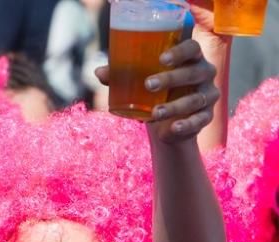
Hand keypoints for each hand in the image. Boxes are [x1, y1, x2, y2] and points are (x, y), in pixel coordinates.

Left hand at [95, 39, 217, 141]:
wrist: (166, 123)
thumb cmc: (154, 92)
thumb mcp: (138, 82)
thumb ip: (121, 75)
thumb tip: (98, 72)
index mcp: (190, 58)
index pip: (191, 48)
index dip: (179, 52)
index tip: (161, 59)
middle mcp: (204, 73)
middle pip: (193, 72)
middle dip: (171, 79)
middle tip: (148, 85)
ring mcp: (208, 95)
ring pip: (195, 99)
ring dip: (175, 106)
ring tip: (154, 113)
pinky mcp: (207, 116)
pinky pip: (199, 120)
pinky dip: (187, 125)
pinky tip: (173, 129)